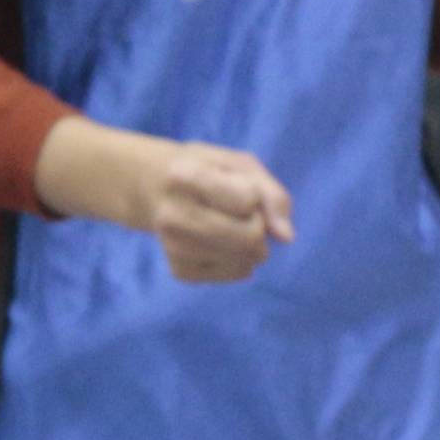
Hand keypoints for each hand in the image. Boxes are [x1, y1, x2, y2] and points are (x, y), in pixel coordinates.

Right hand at [39, 120, 294, 282]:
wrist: (152, 187)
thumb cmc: (206, 171)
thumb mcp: (240, 166)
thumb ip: (272, 196)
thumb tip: (286, 237)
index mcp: (184, 176)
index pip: (247, 201)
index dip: (253, 197)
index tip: (233, 189)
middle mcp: (172, 215)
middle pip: (249, 239)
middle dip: (259, 228)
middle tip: (241, 215)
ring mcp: (171, 246)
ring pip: (245, 261)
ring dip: (252, 247)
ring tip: (229, 227)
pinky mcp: (179, 270)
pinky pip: (235, 274)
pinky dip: (240, 261)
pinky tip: (220, 244)